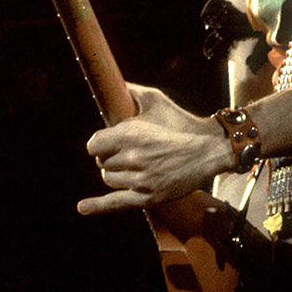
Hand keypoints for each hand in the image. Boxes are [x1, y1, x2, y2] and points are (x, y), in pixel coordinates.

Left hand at [77, 85, 229, 214]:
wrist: (209, 150)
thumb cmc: (181, 123)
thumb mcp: (156, 100)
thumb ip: (130, 91)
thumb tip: (111, 83)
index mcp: (129, 134)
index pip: (94, 145)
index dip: (100, 144)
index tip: (109, 143)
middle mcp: (132, 157)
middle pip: (102, 163)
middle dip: (111, 158)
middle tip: (129, 154)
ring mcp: (140, 179)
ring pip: (109, 180)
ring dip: (116, 174)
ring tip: (134, 167)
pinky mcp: (148, 197)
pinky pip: (116, 202)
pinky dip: (97, 206)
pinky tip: (82, 208)